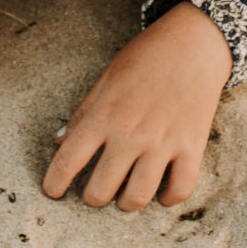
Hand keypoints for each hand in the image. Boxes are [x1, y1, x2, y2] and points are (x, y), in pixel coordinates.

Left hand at [42, 3, 231, 211]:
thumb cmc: (146, 58)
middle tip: (96, 192)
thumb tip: (59, 142)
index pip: (67, 161)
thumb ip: (83, 113)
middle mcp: (129, 133)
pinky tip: (160, 192)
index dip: (54, 184)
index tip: (53, 191)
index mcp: (103, 115)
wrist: (194, 43)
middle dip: (92, 198)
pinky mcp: (192, 147)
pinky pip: (179, 190)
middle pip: (100, 191)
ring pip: (137, 198)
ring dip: (126, 204)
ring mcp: (162, 143)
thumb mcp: (106, 80)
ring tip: (125, 197)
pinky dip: (167, 199)